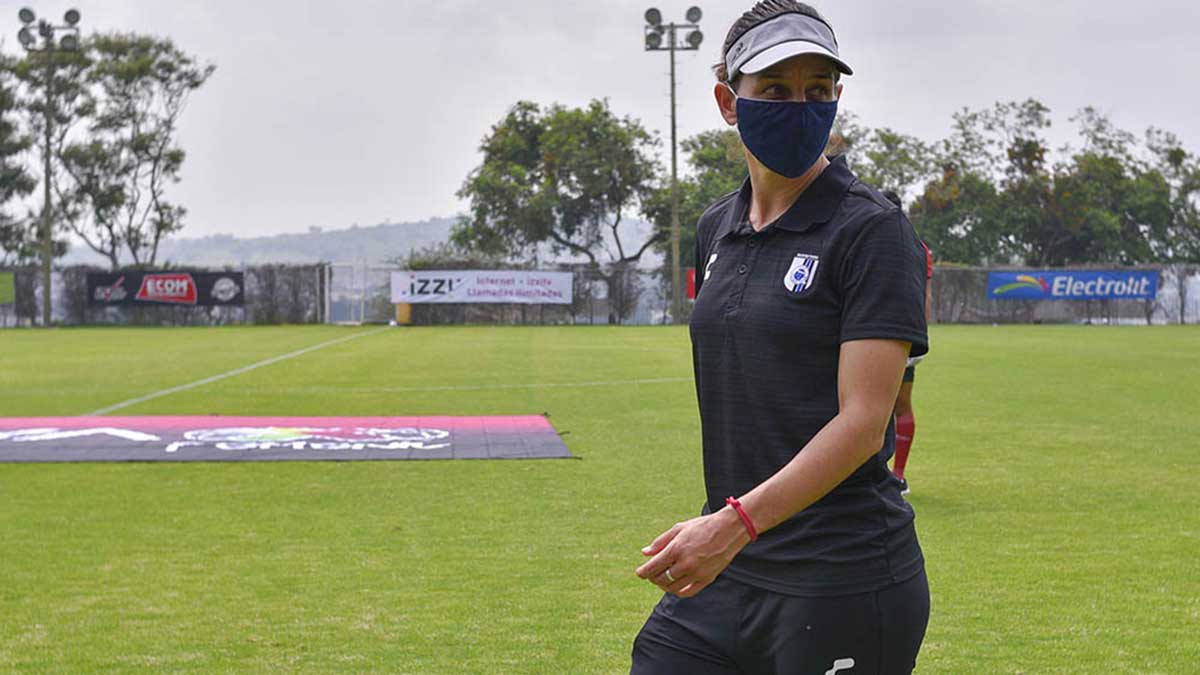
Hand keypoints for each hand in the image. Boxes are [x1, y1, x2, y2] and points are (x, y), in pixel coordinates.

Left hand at [635, 507, 750, 597]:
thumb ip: (660, 542)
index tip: (639, 573)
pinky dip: (678, 591)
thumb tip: (645, 553)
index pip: (653, 567)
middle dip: (653, 578)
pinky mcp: (707, 579)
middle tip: (652, 574)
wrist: (729, 529)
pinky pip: (688, 592)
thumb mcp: (678, 528)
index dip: (643, 572)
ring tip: (663, 579)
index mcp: (676, 548)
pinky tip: (675, 586)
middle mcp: (685, 563)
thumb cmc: (702, 526)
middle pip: (661, 579)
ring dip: (664, 585)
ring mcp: (697, 573)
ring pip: (673, 588)